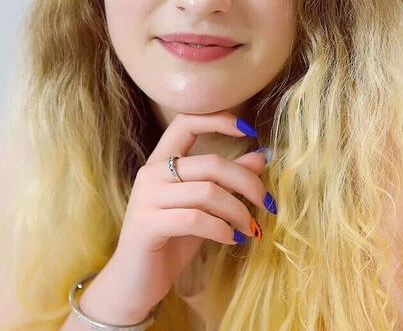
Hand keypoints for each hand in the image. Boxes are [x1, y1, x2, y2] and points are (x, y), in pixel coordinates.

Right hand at [77, 111, 273, 323]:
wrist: (135, 283)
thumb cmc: (172, 241)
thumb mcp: (205, 206)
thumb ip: (228, 179)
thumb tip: (262, 154)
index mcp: (162, 161)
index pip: (187, 122)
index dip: (219, 119)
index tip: (250, 130)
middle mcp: (151, 173)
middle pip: (212, 163)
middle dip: (248, 183)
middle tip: (267, 204)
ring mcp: (146, 197)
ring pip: (208, 192)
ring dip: (239, 212)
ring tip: (251, 229)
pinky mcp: (146, 224)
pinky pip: (195, 218)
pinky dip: (221, 229)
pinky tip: (232, 240)